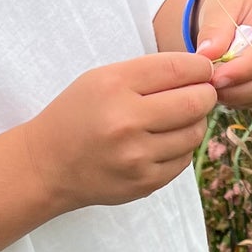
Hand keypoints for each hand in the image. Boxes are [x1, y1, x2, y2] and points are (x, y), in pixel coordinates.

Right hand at [22, 52, 217, 211]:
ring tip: (175, 119)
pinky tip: (161, 143)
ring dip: (193, 123)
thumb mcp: (102, 79)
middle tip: (200, 94)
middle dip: (205, 95)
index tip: (202, 71)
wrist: (46, 166)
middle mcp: (126, 121)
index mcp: (114, 86)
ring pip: (194, 133)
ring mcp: (136, 157)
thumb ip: (150, 73)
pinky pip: (184, 160)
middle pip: (196, 102)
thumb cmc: (77, 115)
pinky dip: (180, 148)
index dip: (201, 68)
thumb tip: (204, 72)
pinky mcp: (144, 183)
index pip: (180, 69)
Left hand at [190, 0, 251, 107]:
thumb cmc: (233, 0)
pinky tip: (225, 88)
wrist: (242, 6)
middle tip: (208, 87)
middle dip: (239, 87)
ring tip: (212, 87)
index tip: (215, 78)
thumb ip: (214, 30)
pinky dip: (244, 97)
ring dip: (239, 95)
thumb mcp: (221, 6)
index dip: (243, 69)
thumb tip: (206, 56)